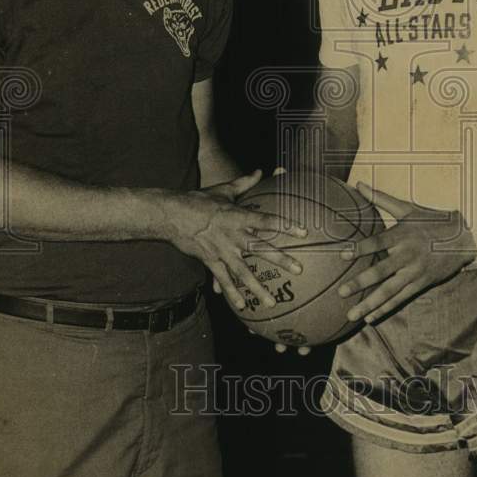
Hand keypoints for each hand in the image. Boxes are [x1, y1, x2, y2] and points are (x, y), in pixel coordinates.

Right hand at [168, 169, 305, 310]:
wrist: (172, 215)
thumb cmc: (199, 200)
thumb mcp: (223, 190)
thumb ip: (244, 183)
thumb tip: (260, 170)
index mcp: (238, 216)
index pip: (267, 220)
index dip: (286, 225)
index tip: (303, 232)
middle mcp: (233, 236)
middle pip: (261, 249)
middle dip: (281, 259)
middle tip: (298, 269)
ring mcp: (222, 251)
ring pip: (243, 272)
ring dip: (258, 288)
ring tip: (272, 303)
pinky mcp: (211, 261)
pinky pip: (224, 279)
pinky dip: (232, 293)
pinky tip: (243, 306)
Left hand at [338, 182, 475, 323]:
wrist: (464, 238)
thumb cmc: (432, 220)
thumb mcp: (407, 208)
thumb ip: (381, 199)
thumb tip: (358, 184)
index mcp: (401, 235)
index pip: (377, 242)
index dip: (361, 248)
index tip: (343, 254)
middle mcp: (407, 255)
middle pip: (381, 271)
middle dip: (360, 283)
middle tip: (341, 292)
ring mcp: (414, 272)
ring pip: (389, 291)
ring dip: (370, 304)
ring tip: (352, 315)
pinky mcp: (421, 283)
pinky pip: (401, 298)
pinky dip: (386, 308)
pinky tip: (371, 318)